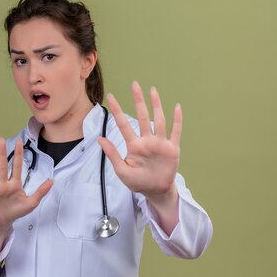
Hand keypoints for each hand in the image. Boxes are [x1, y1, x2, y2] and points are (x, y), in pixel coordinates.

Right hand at [0, 138, 52, 255]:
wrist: (4, 222)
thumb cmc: (17, 211)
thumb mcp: (31, 203)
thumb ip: (41, 192)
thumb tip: (52, 181)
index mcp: (14, 183)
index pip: (16, 166)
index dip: (18, 154)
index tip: (19, 141)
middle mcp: (3, 183)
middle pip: (2, 166)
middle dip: (2, 153)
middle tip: (1, 139)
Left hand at [98, 81, 180, 202]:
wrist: (155, 191)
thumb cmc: (138, 182)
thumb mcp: (122, 171)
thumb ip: (112, 154)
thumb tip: (99, 139)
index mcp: (133, 145)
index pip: (123, 124)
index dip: (117, 111)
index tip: (110, 97)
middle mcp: (147, 140)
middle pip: (142, 116)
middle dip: (138, 101)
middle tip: (134, 84)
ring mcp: (160, 143)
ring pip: (158, 120)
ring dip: (156, 105)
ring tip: (153, 90)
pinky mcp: (172, 149)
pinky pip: (175, 132)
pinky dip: (177, 120)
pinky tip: (177, 107)